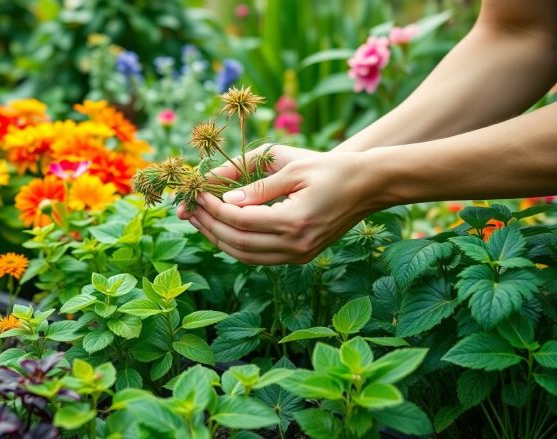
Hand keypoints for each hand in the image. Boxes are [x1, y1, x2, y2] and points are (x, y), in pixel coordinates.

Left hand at [178, 146, 382, 264]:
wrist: (369, 186)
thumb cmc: (331, 168)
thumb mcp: (292, 167)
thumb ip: (257, 185)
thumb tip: (225, 198)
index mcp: (294, 220)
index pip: (239, 220)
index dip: (213, 207)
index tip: (196, 193)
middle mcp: (296, 244)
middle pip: (237, 242)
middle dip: (208, 225)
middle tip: (188, 209)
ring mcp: (299, 254)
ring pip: (246, 256)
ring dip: (218, 239)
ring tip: (198, 220)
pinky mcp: (301, 256)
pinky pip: (259, 257)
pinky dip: (237, 246)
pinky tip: (222, 230)